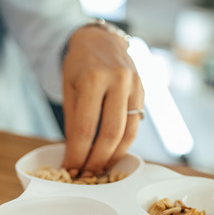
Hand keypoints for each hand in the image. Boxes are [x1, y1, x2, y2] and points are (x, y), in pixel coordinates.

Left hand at [61, 24, 143, 177]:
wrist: (100, 40)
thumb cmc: (79, 65)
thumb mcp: (69, 89)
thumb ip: (74, 121)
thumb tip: (74, 156)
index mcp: (93, 78)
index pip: (86, 128)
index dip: (77, 154)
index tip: (70, 169)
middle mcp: (118, 80)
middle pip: (110, 134)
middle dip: (97, 160)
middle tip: (85, 175)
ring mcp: (135, 85)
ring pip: (128, 133)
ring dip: (113, 157)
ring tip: (99, 170)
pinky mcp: (144, 91)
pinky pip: (136, 125)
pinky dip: (124, 144)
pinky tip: (112, 154)